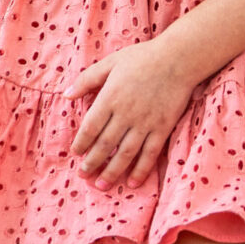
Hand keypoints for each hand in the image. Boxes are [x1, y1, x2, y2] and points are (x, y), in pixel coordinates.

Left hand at [64, 42, 196, 191]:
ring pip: (125, 154)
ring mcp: (145, 123)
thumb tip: (66, 95)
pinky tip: (133, 182)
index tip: (76, 153)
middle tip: (84, 175)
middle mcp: (126, 113)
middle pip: (105, 145)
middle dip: (92, 163)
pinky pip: (150, 154)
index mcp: (110, 97)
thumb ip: (87, 79)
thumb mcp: (110, 62)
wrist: (179, 58)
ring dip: (112, 172)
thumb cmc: (143, 58)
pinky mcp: (162, 128)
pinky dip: (141, 170)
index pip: (90, 127)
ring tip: (101, 186)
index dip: (81, 143)